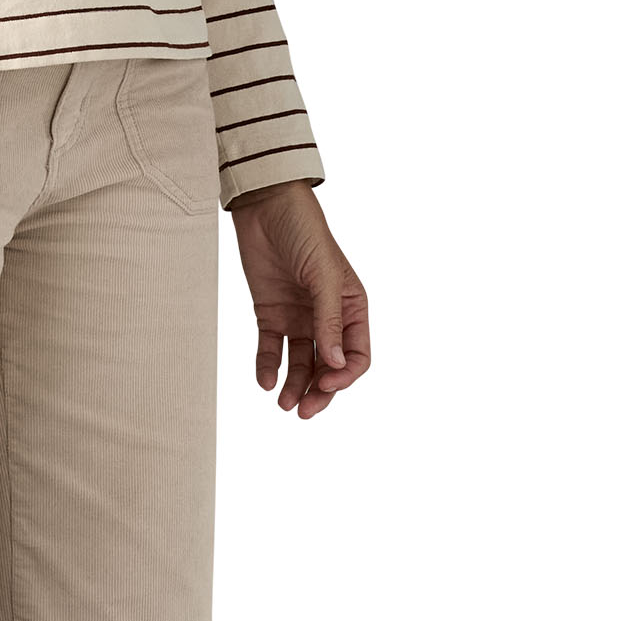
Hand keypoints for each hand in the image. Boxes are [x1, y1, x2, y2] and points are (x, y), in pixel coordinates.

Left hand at [230, 181, 370, 418]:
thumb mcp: (322, 276)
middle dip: (319, 390)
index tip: (326, 382)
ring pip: (301, 363)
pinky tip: (265, 382)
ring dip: (294, 385)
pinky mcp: (271, 314)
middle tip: (303, 412)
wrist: (266, 208)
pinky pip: (271, 349)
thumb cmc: (304, 232)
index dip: (343, 374)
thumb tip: (336, 363)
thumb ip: (329, 320)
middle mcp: (327, 316)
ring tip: (283, 404)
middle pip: (328, 366)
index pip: (356, 354)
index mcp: (352, 306)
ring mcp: (299, 317)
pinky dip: (268, 367)